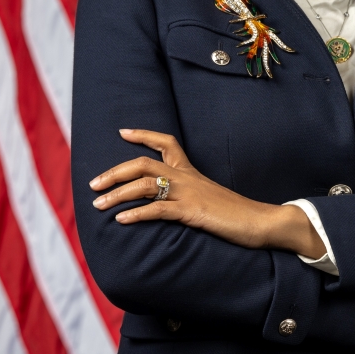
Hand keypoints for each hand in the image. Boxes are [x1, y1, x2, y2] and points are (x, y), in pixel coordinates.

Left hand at [89, 130, 326, 257]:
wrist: (261, 221)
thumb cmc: (235, 214)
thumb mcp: (209, 198)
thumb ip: (189, 196)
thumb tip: (170, 202)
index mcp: (191, 171)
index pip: (167, 142)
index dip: (143, 135)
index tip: (122, 132)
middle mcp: (187, 177)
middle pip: (143, 164)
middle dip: (114, 172)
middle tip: (94, 184)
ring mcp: (189, 193)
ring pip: (144, 185)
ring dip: (117, 194)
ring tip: (98, 205)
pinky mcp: (192, 211)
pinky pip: (158, 209)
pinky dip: (136, 214)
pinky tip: (122, 220)